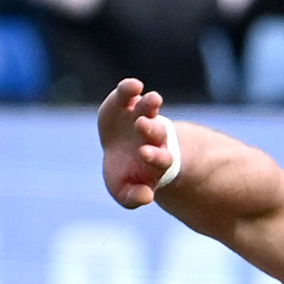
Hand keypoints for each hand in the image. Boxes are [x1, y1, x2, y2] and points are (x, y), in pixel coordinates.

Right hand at [96, 80, 176, 208]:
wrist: (122, 154)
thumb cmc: (126, 175)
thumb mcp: (125, 193)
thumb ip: (134, 198)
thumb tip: (146, 197)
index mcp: (156, 160)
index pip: (161, 159)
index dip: (155, 156)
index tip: (144, 153)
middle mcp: (153, 137)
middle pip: (157, 132)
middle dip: (151, 129)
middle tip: (141, 125)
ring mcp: (141, 117)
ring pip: (149, 110)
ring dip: (150, 104)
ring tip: (152, 99)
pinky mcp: (126, 103)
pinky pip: (129, 93)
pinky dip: (130, 89)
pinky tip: (133, 86)